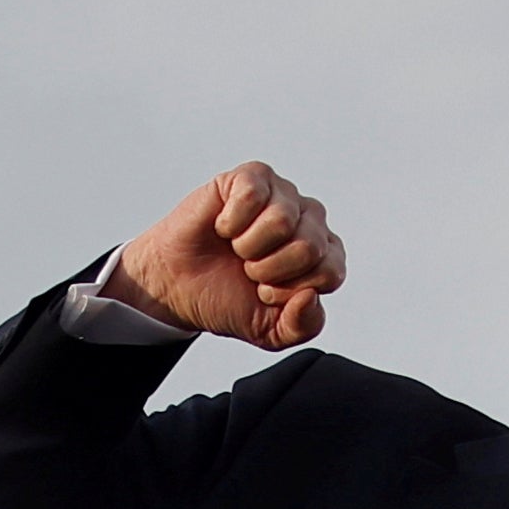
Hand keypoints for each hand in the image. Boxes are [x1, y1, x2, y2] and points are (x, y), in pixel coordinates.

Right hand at [109, 163, 343, 350]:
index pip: (331, 272)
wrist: (178, 285)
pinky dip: (231, 222)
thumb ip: (302, 326)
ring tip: (238, 248)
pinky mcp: (253, 177)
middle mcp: (309, 221)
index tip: (265, 291)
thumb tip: (310, 296)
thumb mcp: (270, 331)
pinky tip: (224, 227)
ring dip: (249, 246)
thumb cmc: (227, 297)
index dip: (291, 289)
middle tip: (249, 269)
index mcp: (322, 256)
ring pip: (282, 221)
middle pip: (310, 246)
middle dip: (269, 269)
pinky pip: (253, 196)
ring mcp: (283, 195)